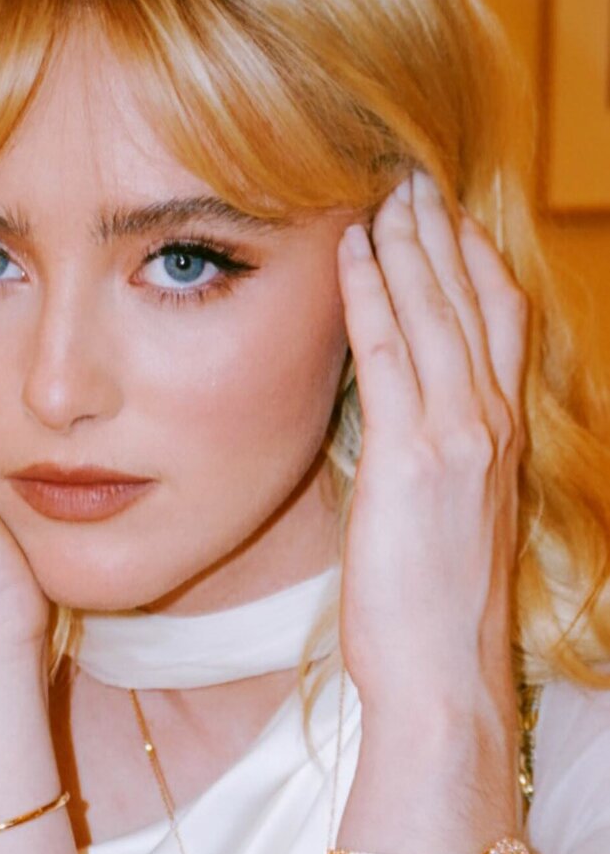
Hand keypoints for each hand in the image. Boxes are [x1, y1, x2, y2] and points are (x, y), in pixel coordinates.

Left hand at [336, 173, 528, 720]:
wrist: (443, 674)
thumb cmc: (434, 600)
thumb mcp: (449, 510)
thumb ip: (435, 446)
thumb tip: (398, 404)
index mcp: (502, 433)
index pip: (497, 320)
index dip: (471, 258)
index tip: (443, 213)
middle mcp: (492, 422)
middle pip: (473, 299)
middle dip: (442, 231)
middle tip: (413, 178)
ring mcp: (458, 436)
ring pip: (436, 312)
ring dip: (407, 244)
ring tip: (383, 193)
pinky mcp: (412, 457)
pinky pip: (390, 354)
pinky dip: (370, 295)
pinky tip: (350, 252)